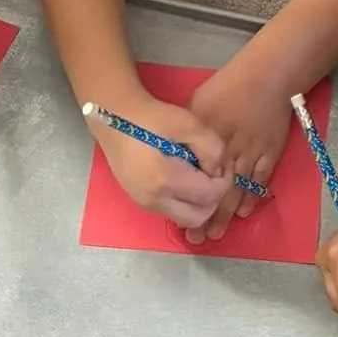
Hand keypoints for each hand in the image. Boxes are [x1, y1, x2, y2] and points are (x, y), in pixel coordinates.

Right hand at [91, 93, 229, 228]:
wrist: (113, 117)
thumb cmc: (152, 117)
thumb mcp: (190, 124)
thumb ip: (213, 149)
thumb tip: (217, 171)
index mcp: (166, 179)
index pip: (209, 196)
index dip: (224, 181)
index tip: (222, 163)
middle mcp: (154, 200)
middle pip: (198, 218)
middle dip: (212, 199)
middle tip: (213, 174)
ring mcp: (144, 204)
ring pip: (184, 219)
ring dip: (197, 203)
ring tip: (197, 175)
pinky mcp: (140, 202)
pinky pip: (171, 211)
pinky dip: (183, 201)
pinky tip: (182, 178)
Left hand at [187, 62, 292, 242]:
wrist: (268, 76)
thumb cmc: (230, 86)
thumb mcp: (197, 104)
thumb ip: (188, 134)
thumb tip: (176, 155)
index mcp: (208, 139)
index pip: (195, 176)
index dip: (187, 199)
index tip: (179, 216)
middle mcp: (229, 150)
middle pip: (215, 190)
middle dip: (206, 216)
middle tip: (197, 238)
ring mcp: (252, 153)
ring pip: (237, 190)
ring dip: (227, 214)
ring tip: (216, 233)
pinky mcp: (270, 152)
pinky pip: (260, 180)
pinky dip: (252, 197)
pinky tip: (244, 212)